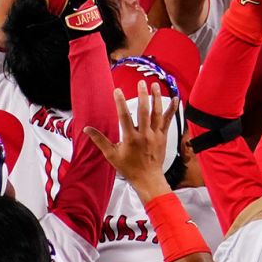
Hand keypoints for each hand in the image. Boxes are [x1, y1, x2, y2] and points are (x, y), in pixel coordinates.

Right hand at [84, 82, 176, 198]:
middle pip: (144, 112)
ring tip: (154, 85)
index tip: (117, 91)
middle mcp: (144, 135)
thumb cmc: (129, 168)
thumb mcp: (111, 155)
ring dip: (156, 98)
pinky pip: (168, 121)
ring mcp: (155, 135)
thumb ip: (100, 140)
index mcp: (130, 138)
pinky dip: (171, 109)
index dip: (120, 103)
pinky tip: (175, 98)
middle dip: (143, 96)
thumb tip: (86, 130)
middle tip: (141, 82)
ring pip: (157, 113)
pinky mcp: (163, 136)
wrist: (148, 178)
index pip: (124, 117)